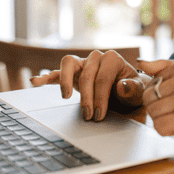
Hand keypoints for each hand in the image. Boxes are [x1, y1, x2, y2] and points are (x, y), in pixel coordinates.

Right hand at [29, 50, 146, 120]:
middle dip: (87, 98)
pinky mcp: (73, 72)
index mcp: (113, 59)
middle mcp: (97, 57)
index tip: (100, 115)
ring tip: (66, 96)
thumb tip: (121, 86)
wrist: (128, 92)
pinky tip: (35, 82)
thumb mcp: (139, 93)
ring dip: (66, 81)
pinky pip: (58, 72)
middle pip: (87, 75)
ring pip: (69, 64)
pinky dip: (46, 77)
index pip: (103, 79)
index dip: (100, 98)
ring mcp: (83, 63)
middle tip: (89, 116)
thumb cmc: (132, 92)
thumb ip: (133, 89)